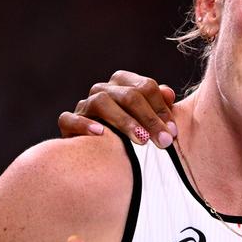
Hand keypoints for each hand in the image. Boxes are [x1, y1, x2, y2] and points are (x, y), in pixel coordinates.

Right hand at [58, 72, 177, 146]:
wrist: (99, 157)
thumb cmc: (132, 135)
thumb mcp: (150, 120)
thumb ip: (160, 106)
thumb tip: (169, 94)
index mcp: (123, 84)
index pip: (145, 86)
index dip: (161, 108)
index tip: (173, 131)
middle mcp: (103, 90)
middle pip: (128, 95)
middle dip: (149, 119)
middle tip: (163, 141)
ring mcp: (84, 105)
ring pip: (101, 102)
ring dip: (124, 121)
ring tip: (141, 140)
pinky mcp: (68, 123)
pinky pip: (70, 118)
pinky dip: (84, 124)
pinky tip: (101, 134)